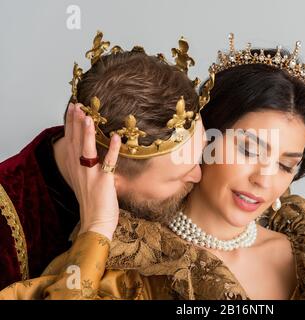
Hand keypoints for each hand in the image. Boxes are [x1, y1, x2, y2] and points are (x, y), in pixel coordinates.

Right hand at [64, 102, 121, 239]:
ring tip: (89, 117)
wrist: (95, 223)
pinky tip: (115, 137)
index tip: (72, 108)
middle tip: (77, 105)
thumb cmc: (93, 203)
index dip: (71, 124)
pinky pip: (108, 163)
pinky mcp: (103, 182)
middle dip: (76, 122)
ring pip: (86, 150)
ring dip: (87, 133)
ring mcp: (90, 176)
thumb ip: (87, 166)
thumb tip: (92, 153)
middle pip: (75, 142)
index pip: (70, 142)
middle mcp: (79, 170)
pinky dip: (112, 150)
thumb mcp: (85, 181)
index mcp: (75, 169)